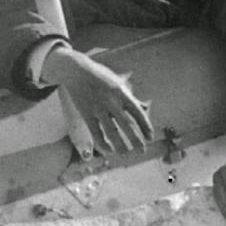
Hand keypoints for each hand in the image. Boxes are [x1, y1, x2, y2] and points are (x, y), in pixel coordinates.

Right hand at [40, 46, 154, 154]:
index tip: (150, 138)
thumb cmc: (100, 77)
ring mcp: (98, 109)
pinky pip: (96, 133)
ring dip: (120, 146)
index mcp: (122, 93)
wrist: (76, 71)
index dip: (145, 127)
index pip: (138, 113)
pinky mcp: (86, 114)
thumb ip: (130, 97)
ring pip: (112, 132)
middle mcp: (111, 102)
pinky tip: (109, 151)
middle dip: (136, 141)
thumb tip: (145, 108)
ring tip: (126, 154)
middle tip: (142, 152)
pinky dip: (103, 144)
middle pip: (127, 126)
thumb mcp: (118, 83)